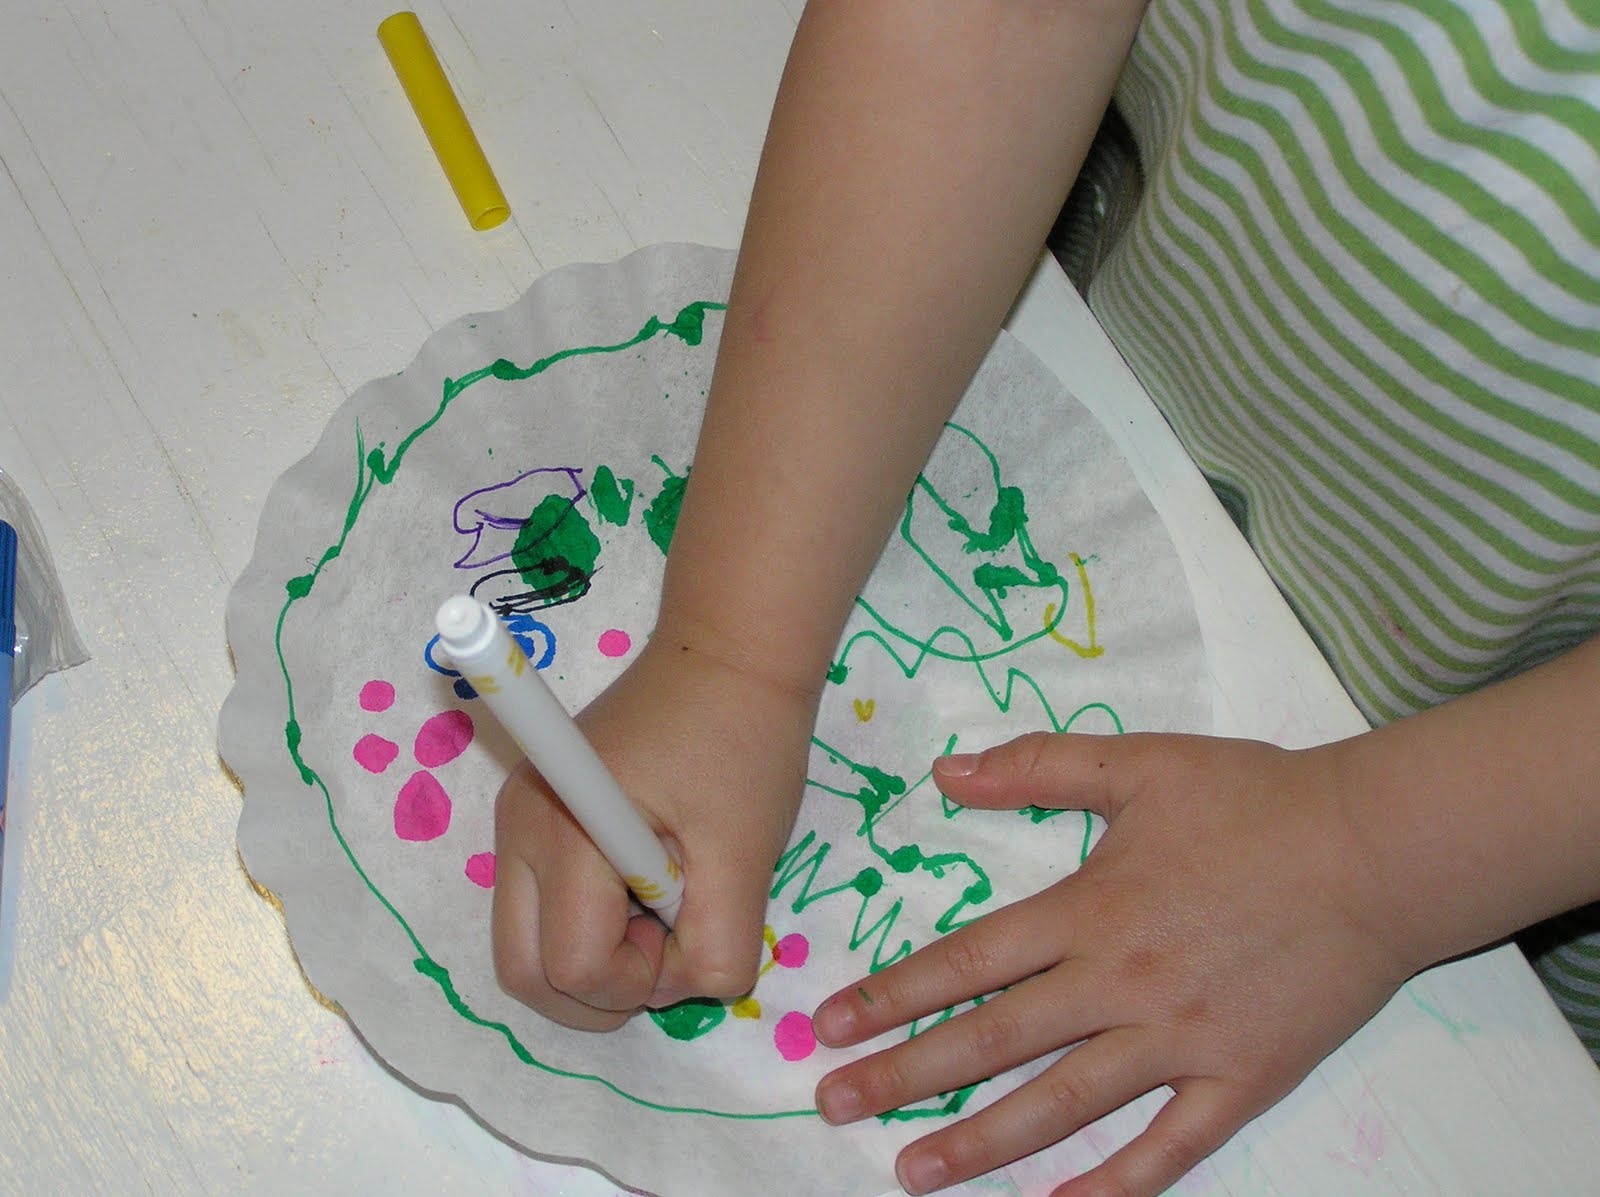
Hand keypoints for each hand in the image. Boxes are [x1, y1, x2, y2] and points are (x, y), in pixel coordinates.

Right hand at [492, 632, 817, 1029]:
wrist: (729, 654)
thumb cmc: (742, 742)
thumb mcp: (748, 853)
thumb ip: (720, 942)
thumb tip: (688, 986)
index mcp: (565, 831)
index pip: (572, 967)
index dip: (641, 980)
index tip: (694, 928)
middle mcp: (519, 832)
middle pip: (523, 972)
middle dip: (601, 989)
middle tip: (670, 943)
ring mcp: (519, 826)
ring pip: (531, 948)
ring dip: (600, 958)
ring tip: (666, 904)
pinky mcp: (537, 822)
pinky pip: (546, 910)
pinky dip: (595, 925)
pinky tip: (648, 886)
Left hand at [809, 731, 1414, 1195]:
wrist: (1376, 849)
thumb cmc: (1256, 801)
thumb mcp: (1139, 762)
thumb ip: (1037, 766)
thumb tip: (944, 772)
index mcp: (1088, 909)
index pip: (966, 963)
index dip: (891, 995)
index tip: (829, 1025)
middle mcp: (1118, 983)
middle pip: (993, 1041)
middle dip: (905, 1077)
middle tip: (834, 1106)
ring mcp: (1179, 1040)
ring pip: (1062, 1105)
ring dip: (982, 1143)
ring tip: (914, 1174)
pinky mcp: (1241, 1079)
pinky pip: (1170, 1149)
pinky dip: (1115, 1186)